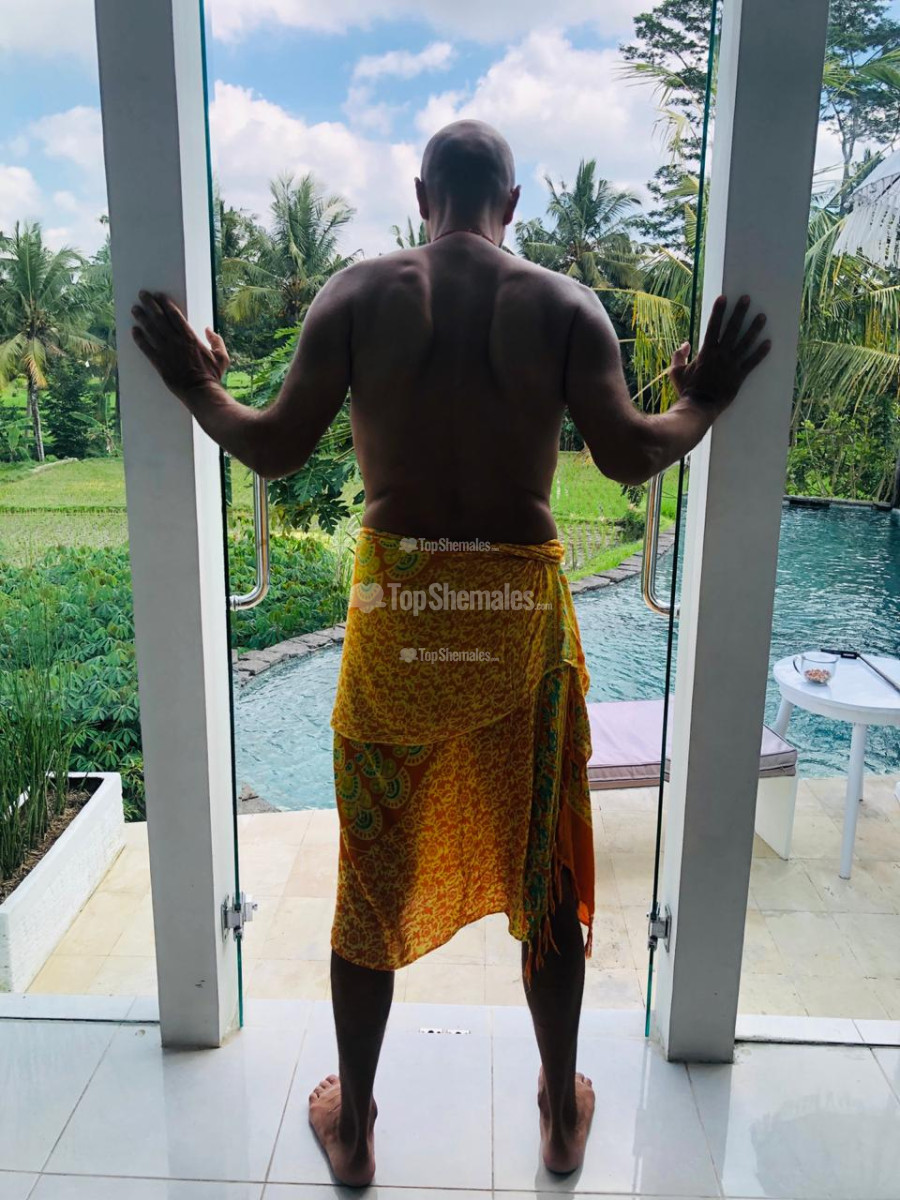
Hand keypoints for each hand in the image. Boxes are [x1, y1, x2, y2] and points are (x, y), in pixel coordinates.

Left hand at [131, 291, 229, 399]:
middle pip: (159, 318)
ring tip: (135, 309)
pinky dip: (139, 338)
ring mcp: (166, 351)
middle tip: (143, 295)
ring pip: (150, 330)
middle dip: (150, 304)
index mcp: (190, 337)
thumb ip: (217, 341)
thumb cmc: (211, 375)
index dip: (165, 303)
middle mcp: (176, 341)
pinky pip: (145, 348)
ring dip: (142, 318)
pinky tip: (134, 331)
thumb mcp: (222, 357)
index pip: (175, 315)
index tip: (159, 295)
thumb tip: (209, 330)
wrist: (200, 392)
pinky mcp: (159, 363)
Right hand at [668, 294, 770, 412]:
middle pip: (732, 329)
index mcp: (706, 351)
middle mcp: (721, 355)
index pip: (713, 326)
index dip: (718, 311)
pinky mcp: (740, 376)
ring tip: (762, 316)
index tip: (724, 298)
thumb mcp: (676, 372)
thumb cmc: (686, 390)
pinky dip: (761, 353)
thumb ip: (679, 356)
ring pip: (746, 342)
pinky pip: (752, 362)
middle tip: (747, 299)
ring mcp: (732, 365)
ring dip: (755, 328)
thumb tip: (685, 344)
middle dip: (740, 312)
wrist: (698, 408)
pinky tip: (768, 343)